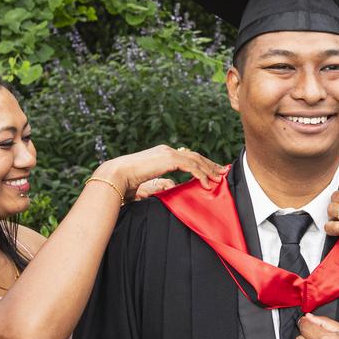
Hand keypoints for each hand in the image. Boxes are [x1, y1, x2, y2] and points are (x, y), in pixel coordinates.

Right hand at [93, 145, 223, 198]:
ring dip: (209, 169)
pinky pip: (190, 166)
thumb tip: (171, 188)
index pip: (187, 156)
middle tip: (222, 172)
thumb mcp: (148, 182)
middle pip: (195, 156)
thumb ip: (161, 183)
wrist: (116, 175)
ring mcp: (168, 153)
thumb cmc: (127, 182)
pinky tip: (206, 183)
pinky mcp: (168, 159)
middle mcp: (167, 150)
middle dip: (210, 164)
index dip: (201, 163)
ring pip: (195, 160)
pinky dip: (200, 175)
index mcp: (162, 154)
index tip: (211, 171)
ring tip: (219, 179)